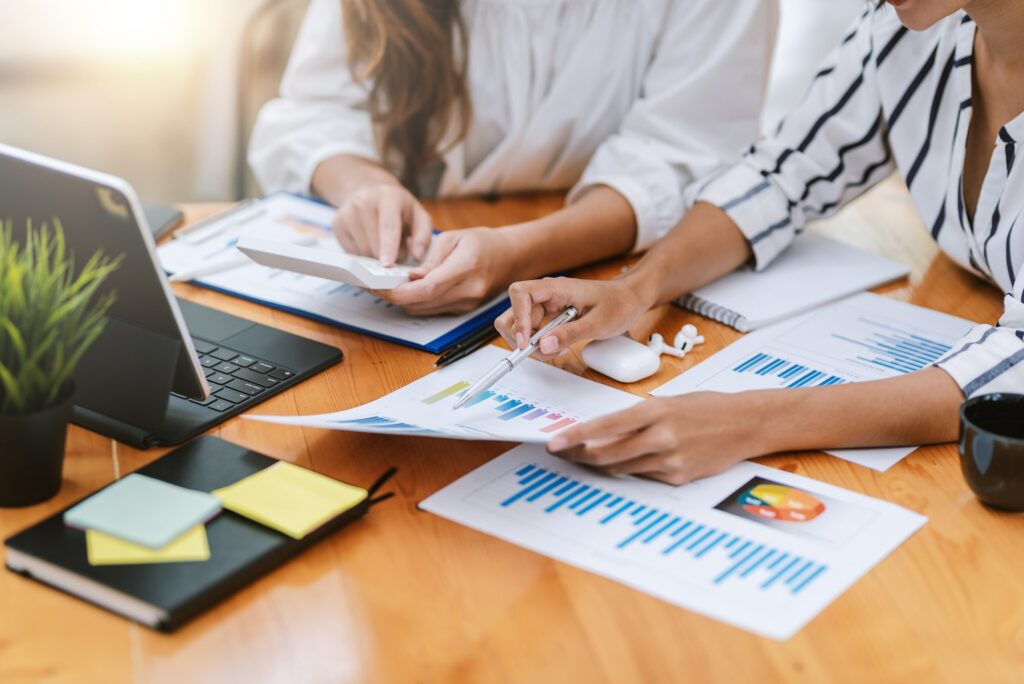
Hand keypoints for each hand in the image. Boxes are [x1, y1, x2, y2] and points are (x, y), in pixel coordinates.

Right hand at [332, 184, 432, 266]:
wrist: (369, 192)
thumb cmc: (399, 209)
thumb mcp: (418, 216)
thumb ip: (423, 236)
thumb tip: (417, 256)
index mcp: (388, 196)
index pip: (388, 226)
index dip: (388, 247)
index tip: (387, 264)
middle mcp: (364, 201)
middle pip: (374, 243)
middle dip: (387, 258)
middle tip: (397, 253)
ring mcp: (347, 212)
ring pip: (362, 251)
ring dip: (375, 258)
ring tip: (383, 246)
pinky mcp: (337, 224)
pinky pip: (351, 253)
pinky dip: (363, 257)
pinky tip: (369, 244)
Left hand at [376, 228, 517, 314]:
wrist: (510, 257)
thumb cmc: (483, 243)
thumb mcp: (454, 238)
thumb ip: (431, 260)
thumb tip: (411, 276)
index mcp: (466, 267)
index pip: (426, 288)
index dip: (399, 291)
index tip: (379, 287)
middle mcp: (468, 291)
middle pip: (422, 303)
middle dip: (395, 296)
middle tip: (375, 284)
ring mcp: (467, 304)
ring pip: (425, 310)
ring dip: (405, 300)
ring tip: (390, 285)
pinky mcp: (464, 310)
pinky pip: (433, 310)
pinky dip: (418, 301)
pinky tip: (409, 289)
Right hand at [494, 276, 653, 359]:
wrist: (630, 299)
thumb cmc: (618, 304)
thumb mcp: (598, 323)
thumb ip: (570, 333)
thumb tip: (543, 345)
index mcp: (557, 288)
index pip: (521, 293)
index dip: (517, 317)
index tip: (525, 341)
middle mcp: (547, 294)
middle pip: (514, 312)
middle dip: (521, 336)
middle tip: (542, 351)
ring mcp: (547, 305)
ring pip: (522, 325)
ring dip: (532, 343)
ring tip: (557, 350)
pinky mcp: (551, 316)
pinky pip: (534, 330)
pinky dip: (541, 343)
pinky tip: (560, 346)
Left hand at [546, 392, 770, 484]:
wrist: (746, 424)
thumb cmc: (706, 408)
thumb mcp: (668, 402)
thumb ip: (636, 418)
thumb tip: (602, 432)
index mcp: (656, 411)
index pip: (605, 425)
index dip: (576, 437)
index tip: (554, 442)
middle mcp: (661, 436)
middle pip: (607, 453)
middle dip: (579, 456)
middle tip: (562, 454)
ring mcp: (670, 460)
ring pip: (622, 468)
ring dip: (601, 465)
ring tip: (586, 458)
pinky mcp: (678, 477)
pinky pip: (644, 476)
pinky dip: (631, 469)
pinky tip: (630, 461)